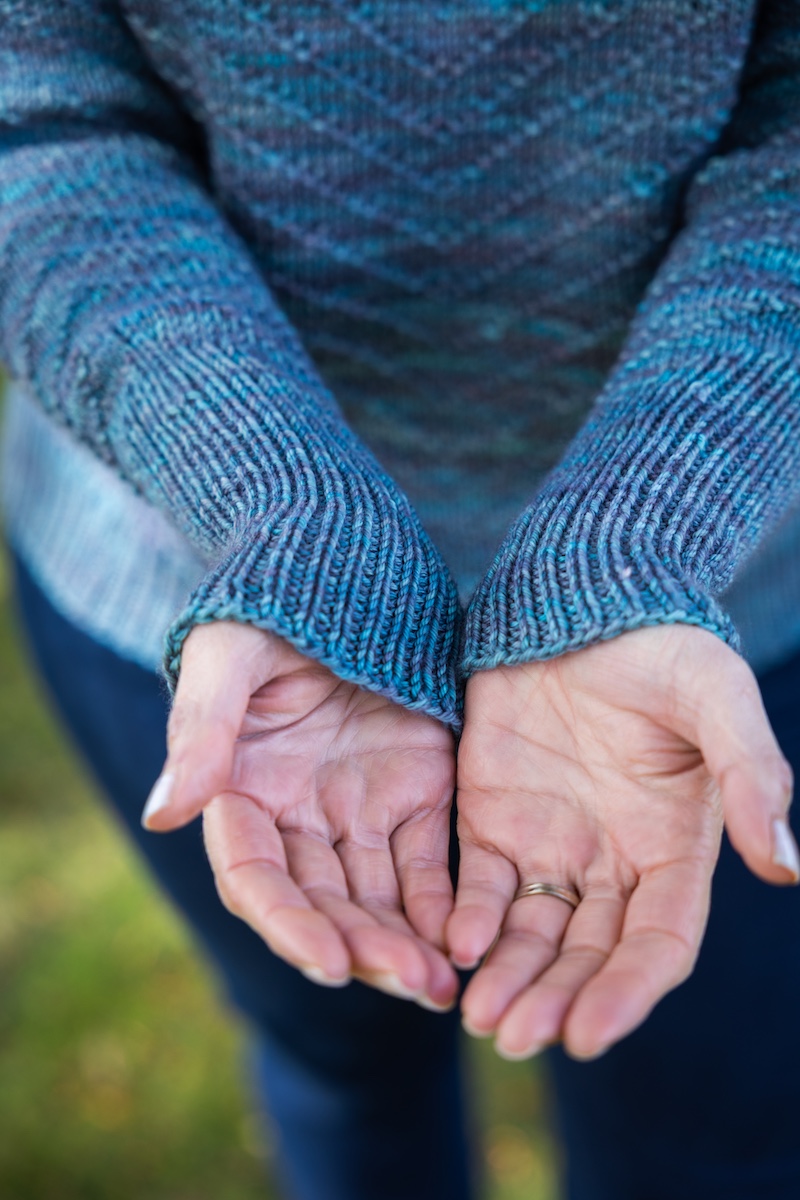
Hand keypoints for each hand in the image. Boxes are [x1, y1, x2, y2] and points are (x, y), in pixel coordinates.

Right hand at [142, 621, 458, 1009]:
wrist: (339, 565)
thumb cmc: (267, 606)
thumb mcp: (227, 657)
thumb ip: (201, 732)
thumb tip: (160, 816)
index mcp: (242, 792)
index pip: (257, 879)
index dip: (289, 925)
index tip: (331, 964)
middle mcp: (298, 816)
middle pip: (324, 905)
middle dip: (362, 950)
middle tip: (413, 985)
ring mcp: (358, 808)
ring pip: (378, 897)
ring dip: (406, 944)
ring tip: (444, 987)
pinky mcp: (414, 789)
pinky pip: (429, 860)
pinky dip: (445, 904)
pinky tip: (468, 939)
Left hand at [447, 625, 797, 1059]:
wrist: (580, 598)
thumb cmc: (660, 644)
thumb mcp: (715, 697)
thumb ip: (749, 773)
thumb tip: (787, 865)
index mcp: (673, 847)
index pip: (657, 942)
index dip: (628, 991)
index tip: (589, 1036)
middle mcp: (611, 861)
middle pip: (586, 953)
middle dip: (555, 999)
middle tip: (515, 1039)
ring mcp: (548, 843)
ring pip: (528, 933)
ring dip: (506, 978)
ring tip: (477, 1018)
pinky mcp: (490, 817)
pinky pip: (476, 882)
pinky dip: (464, 917)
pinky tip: (451, 943)